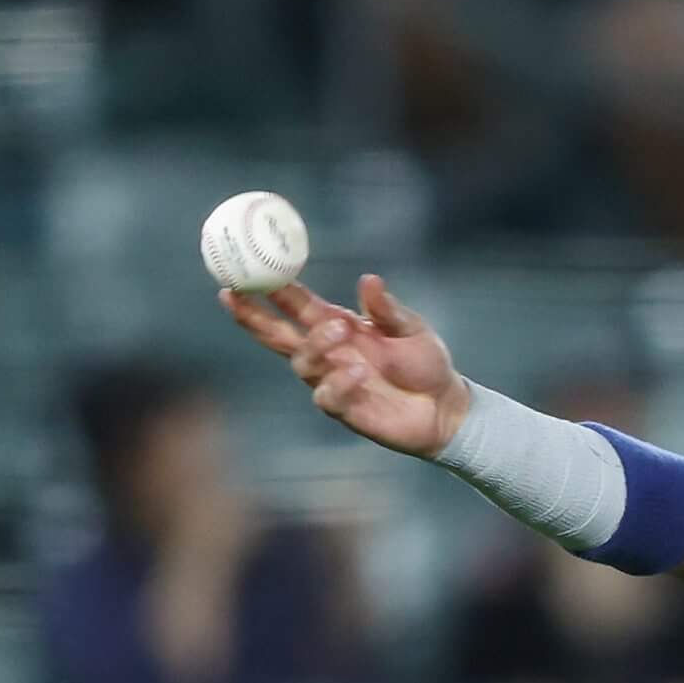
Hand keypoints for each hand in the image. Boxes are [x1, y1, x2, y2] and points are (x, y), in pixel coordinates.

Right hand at [223, 274, 470, 457]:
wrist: (446, 406)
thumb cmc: (425, 363)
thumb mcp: (410, 328)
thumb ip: (386, 309)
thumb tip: (369, 279)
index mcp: (339, 326)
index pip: (296, 306)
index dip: (271, 291)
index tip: (247, 273)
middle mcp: (328, 353)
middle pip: (277, 335)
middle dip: (252, 317)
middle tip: (237, 297)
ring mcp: (332, 381)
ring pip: (301, 363)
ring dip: (315, 345)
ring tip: (341, 332)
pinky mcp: (344, 409)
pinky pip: (327, 396)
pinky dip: (339, 383)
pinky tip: (359, 372)